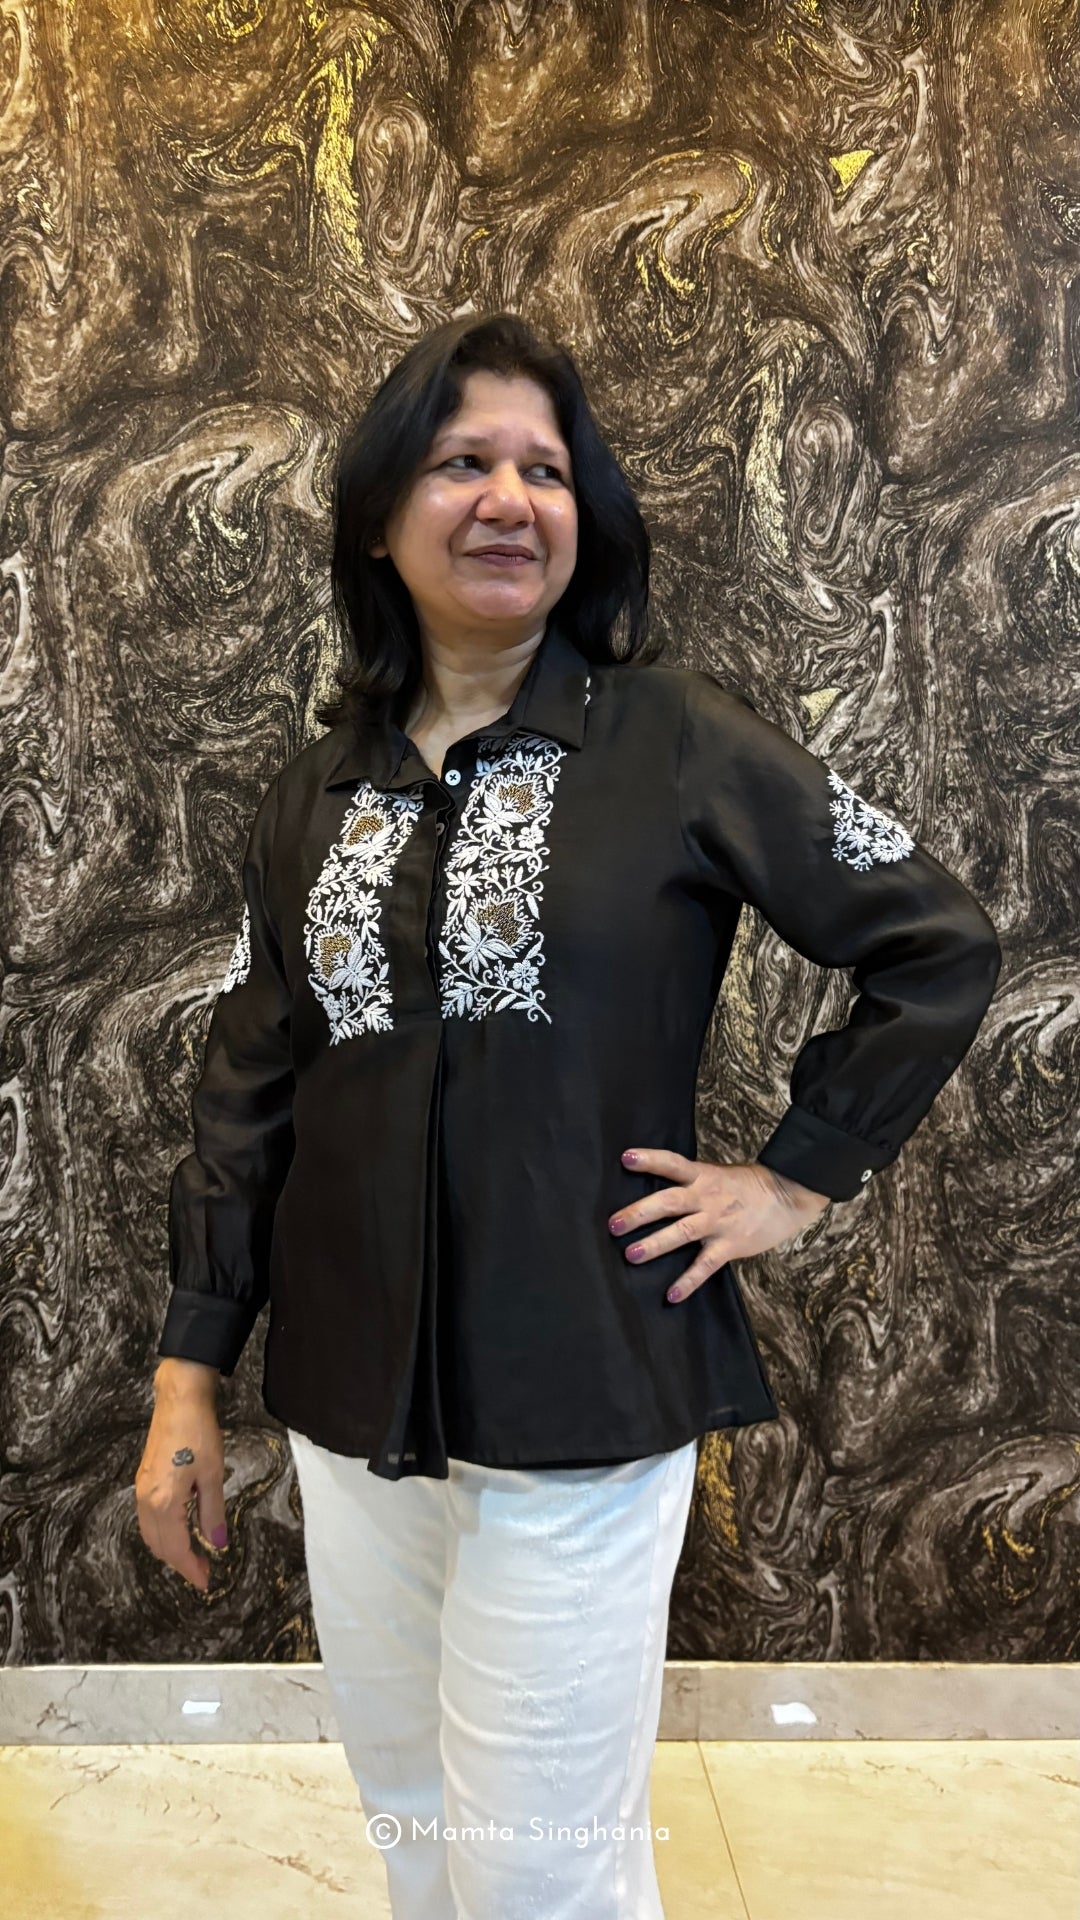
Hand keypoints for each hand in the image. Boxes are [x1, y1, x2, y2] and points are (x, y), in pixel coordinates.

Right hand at [135, 1370, 228, 1592]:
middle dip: (179, 1563)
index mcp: (164, 1502)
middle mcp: (146, 1500)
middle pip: (159, 1546)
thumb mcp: (213, 1475)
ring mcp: (141, 1489)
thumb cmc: (199, 1433)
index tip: (206, 1583)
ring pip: (150, 1534)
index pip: (176, 1548)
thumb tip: (218, 1544)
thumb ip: (213, 1514)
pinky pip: (147, 1519)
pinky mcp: (143, 1480)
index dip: (190, 1569)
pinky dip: (161, 1533)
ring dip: (168, 1550)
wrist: (179, 1400)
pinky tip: (178, 1531)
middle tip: (203, 1572)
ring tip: (192, 1556)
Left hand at [609, 1150, 829, 1302]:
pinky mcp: (729, 1246)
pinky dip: (688, 1282)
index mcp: (703, 1176)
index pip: (672, 1163)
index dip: (650, 1159)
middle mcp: (706, 1198)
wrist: (788, 1194)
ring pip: (682, 1233)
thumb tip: (657, 1191)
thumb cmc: (748, 1185)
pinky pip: (705, 1266)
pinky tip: (671, 1295)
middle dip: (639, 1213)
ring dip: (655, 1244)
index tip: (626, 1158)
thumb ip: (690, 1182)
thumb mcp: (717, 1174)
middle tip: (613, 1224)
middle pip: (669, 1202)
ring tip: (631, 1255)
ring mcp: (717, 1222)